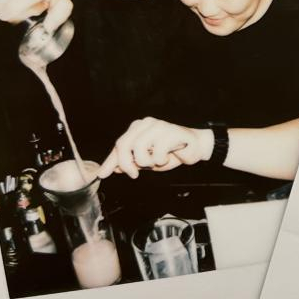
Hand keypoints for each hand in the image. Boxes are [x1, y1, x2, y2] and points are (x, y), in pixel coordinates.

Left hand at [98, 118, 212, 178]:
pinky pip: (157, 152)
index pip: (119, 144)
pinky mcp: (170, 132)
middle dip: (126, 164)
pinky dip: (161, 160)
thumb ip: (131, 162)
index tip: (103, 174)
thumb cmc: (170, 152)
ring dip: (147, 162)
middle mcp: (145, 124)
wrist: (195, 148)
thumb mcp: (147, 160)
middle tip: (134, 174)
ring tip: (157, 161)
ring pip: (138, 149)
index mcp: (137, 128)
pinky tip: (168, 156)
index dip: (110, 161)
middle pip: (124, 145)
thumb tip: (112, 170)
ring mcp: (157, 126)